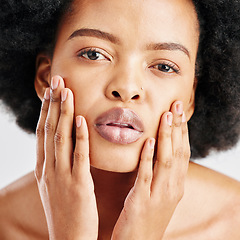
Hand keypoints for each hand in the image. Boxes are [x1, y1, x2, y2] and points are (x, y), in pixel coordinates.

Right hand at [35, 76, 97, 239]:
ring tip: (66, 91)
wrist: (70, 239)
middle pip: (50, 129)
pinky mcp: (78, 185)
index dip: (47, 110)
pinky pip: (79, 157)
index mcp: (44, 168)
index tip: (52, 90)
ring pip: (61, 138)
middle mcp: (49, 169)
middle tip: (57, 81)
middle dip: (53, 104)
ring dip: (64, 113)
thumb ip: (58, 163)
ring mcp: (62, 176)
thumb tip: (64, 143)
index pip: (43, 132)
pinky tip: (82, 120)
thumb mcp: (55, 184)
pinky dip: (80, 137)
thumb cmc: (66, 209)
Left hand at [111, 101, 189, 239]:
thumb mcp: (160, 193)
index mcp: (176, 184)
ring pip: (166, 160)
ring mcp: (158, 195)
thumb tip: (157, 150)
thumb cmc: (147, 216)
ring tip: (166, 115)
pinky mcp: (141, 202)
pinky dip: (149, 158)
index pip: (182, 152)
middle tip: (176, 104)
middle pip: (178, 151)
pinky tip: (150, 141)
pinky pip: (146, 176)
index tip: (179, 111)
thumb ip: (160, 173)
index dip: (182, 130)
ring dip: (167, 136)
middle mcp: (172, 188)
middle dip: (178, 127)